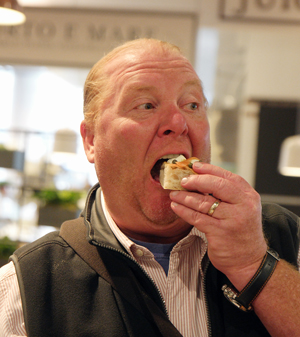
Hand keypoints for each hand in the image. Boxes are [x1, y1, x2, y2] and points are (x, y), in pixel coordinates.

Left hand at [169, 162, 267, 289]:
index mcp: (249, 196)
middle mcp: (243, 206)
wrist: (249, 260)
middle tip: (182, 180)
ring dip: (185, 196)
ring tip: (174, 194)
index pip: (228, 177)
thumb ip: (227, 194)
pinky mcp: (220, 233)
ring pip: (203, 202)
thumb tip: (200, 178)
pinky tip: (176, 206)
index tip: (194, 166)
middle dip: (196, 181)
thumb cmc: (241, 231)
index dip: (209, 169)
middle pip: (216, 186)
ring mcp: (232, 220)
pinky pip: (197, 218)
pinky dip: (183, 211)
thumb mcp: (242, 208)